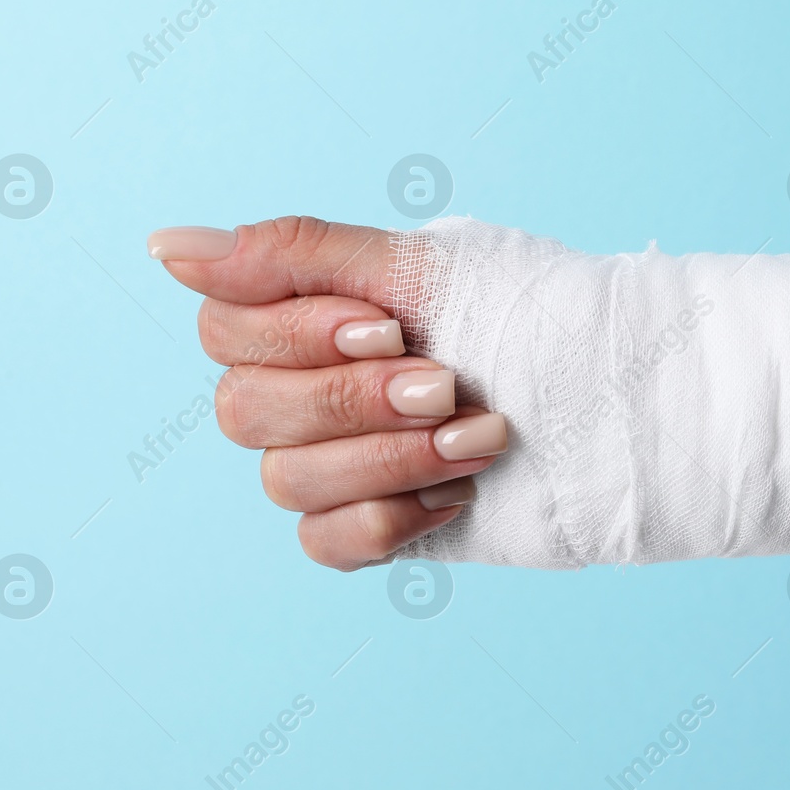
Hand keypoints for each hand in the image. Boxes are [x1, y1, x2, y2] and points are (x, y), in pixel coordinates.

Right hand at [148, 217, 507, 570]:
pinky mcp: (376, 526)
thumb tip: (163, 246)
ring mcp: (340, 464)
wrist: (626, 398)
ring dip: (388, 458)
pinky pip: (327, 543)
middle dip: (354, 400)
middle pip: (245, 411)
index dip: (295, 335)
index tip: (391, 326)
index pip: (226, 330)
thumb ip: (294, 255)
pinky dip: (393, 517)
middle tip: (447, 385)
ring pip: (284, 481)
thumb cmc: (532, 317)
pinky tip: (461, 491)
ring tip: (483, 435)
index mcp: (312, 319)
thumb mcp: (420, 268)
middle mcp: (310, 392)